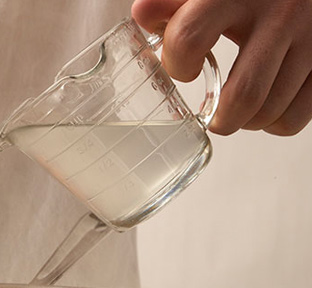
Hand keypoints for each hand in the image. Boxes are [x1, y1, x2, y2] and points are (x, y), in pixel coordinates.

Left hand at [131, 0, 311, 135]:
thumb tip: (143, 15)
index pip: (189, 38)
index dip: (177, 64)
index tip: (183, 69)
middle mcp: (277, 14)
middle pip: (242, 94)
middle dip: (220, 118)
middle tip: (212, 115)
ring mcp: (308, 37)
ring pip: (270, 110)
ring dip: (247, 122)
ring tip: (238, 110)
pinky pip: (297, 116)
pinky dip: (276, 123)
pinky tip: (267, 107)